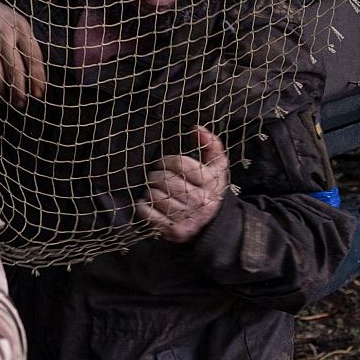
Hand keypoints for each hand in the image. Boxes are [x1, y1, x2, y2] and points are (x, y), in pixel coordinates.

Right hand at [0, 0, 45, 106]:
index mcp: (19, 29)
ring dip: (1, 93)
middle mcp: (3, 36)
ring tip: (5, 102)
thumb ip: (27, 46)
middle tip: (21, 103)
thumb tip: (35, 76)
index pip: (33, 57)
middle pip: (14, 69)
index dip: (37, 78)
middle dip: (19, 90)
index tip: (39, 93)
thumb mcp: (19, 23)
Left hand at [136, 126, 228, 243]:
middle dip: (157, 174)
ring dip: (150, 189)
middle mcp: (200, 202)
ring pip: (155, 196)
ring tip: (155, 188)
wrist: (211, 224)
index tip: (164, 162)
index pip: (183, 165)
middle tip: (156, 175)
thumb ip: (210, 145)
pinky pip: (148, 213)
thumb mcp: (216, 167)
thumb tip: (196, 128)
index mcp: (210, 184)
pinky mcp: (173, 230)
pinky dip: (143, 205)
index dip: (168, 160)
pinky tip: (149, 202)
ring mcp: (186, 218)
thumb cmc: (209, 189)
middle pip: (167, 180)